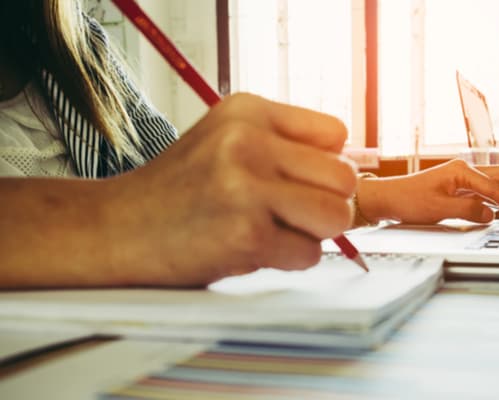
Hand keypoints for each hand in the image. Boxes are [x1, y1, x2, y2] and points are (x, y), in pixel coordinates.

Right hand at [106, 93, 356, 285]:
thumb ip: (286, 147)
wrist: (112, 230)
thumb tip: (356, 168)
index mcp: (247, 110)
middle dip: (322, 203)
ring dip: (309, 233)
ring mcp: (245, 186)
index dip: (325, 166)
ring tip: (268, 229)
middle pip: (344, 178)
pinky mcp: (246, 233)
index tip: (300, 183)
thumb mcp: (226, 142)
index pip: (335, 133)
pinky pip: (309, 253)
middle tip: (284, 213)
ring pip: (336, 216)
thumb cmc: (177, 191)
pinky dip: (287, 259)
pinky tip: (248, 248)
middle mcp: (247, 140)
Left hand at [356, 159, 498, 224]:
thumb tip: (492, 214)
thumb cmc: (408, 200)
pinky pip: (489, 190)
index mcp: (462, 171)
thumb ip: (467, 211)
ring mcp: (464, 177)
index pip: (497, 189)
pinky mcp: (461, 187)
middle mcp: (466, 170)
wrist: (388, 198)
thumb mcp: (438, 209)